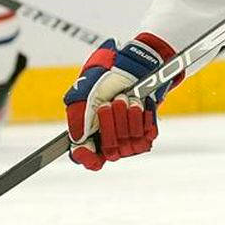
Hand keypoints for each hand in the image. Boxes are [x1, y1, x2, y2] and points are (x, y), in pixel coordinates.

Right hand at [64, 37, 170, 169]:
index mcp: (90, 133)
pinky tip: (138, 104)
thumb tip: (77, 142)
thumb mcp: (83, 94)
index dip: (87, 157)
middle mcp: (109, 139)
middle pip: (110, 151)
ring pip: (128, 145)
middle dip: (110, 125)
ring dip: (127, 118)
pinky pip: (146, 138)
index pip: (87, 158)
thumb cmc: (105, 78)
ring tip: (126, 98)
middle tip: (111, 103)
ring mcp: (129, 137)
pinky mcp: (147, 132)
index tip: (88, 148)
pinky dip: (142, 119)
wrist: (134, 66)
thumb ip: (77, 119)